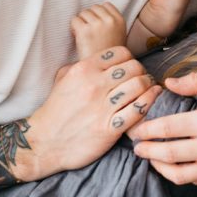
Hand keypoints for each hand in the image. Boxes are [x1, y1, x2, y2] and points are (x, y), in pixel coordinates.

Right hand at [19, 46, 161, 180]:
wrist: (44, 143)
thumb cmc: (55, 111)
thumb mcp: (63, 80)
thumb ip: (82, 65)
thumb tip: (101, 58)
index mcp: (84, 70)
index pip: (121, 53)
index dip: (130, 59)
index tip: (129, 68)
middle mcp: (94, 85)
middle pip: (134, 67)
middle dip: (141, 72)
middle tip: (141, 79)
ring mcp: (103, 107)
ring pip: (139, 85)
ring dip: (148, 86)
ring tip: (148, 88)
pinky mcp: (110, 127)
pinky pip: (139, 109)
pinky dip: (150, 101)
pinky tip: (152, 98)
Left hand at [71, 3, 126, 58]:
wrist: (104, 70)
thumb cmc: (108, 54)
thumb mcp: (118, 34)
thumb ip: (110, 21)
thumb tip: (95, 11)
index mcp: (120, 20)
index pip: (105, 5)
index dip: (99, 14)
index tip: (97, 25)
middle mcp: (110, 20)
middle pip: (93, 8)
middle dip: (89, 17)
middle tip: (90, 32)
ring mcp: (97, 25)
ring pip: (83, 13)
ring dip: (81, 22)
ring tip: (85, 36)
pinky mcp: (85, 30)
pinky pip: (74, 20)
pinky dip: (74, 28)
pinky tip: (78, 37)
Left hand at [129, 71, 196, 186]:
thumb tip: (169, 83)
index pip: (167, 129)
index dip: (146, 130)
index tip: (137, 129)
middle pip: (167, 154)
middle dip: (146, 151)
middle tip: (136, 147)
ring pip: (178, 175)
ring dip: (159, 167)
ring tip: (151, 158)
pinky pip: (196, 181)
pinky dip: (180, 175)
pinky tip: (175, 165)